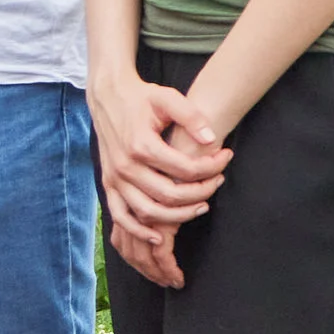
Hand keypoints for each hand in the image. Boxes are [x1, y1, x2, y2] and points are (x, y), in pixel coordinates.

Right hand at [92, 70, 225, 287]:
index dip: (211, 167)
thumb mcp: (168, 98)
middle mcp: (126, 166)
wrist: (108, 96)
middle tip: (218, 183)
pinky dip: (139, 231)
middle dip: (200, 193)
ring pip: (149, 212)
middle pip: (170, 195)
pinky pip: (121, 217)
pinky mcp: (108, 185)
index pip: (185, 169)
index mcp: (142, 145)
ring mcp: (115, 179)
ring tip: (201, 206)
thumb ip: (191, 116)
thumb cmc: (142, 97)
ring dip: (178, 216)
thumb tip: (211, 138)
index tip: (225, 158)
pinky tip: (159, 237)